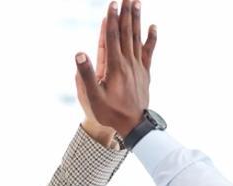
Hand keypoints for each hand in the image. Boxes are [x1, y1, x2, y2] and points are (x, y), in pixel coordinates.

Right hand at [75, 0, 156, 138]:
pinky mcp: (144, 72)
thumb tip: (79, 53)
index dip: (111, 19)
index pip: (112, 37)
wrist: (134, 126)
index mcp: (115, 66)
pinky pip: (148, 51)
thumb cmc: (110, 113)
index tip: (112, 3)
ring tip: (137, 2)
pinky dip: (151, 38)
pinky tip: (153, 26)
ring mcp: (138, 66)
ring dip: (136, 19)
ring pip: (137, 37)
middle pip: (126, 32)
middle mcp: (128, 62)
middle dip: (126, 12)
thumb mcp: (93, 97)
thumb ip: (86, 74)